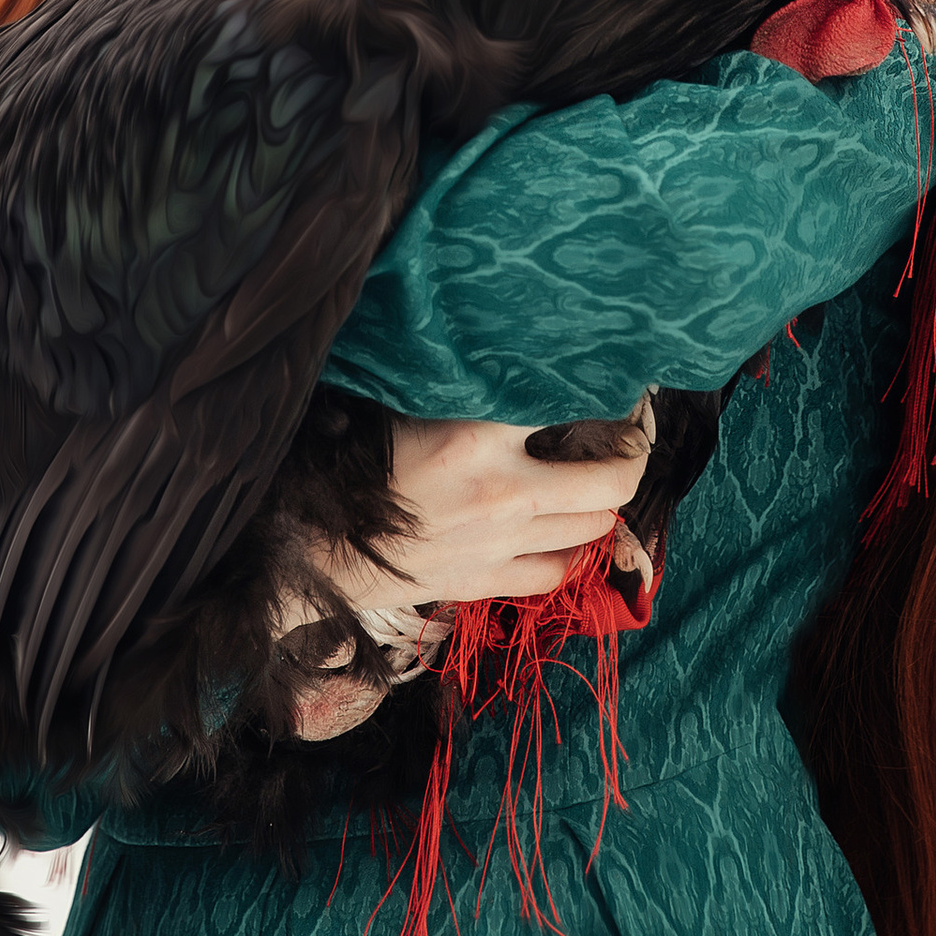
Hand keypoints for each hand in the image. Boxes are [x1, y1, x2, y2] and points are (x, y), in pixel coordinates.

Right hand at [325, 396, 655, 618]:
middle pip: (610, 483)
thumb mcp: (408, 401)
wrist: (308, 539)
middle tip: (623, 444)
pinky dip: (567, 554)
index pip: (578, 414)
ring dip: (599, 506)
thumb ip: (463, 386)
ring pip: (592, 529)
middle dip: (627, 460)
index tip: (620, 399)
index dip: (610, 407)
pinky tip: (558, 535)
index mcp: (478, 436)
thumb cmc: (353, 457)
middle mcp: (503, 494)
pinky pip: (554, 573)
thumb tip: (515, 353)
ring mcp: (497, 545)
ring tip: (591, 484)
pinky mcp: (481, 581)